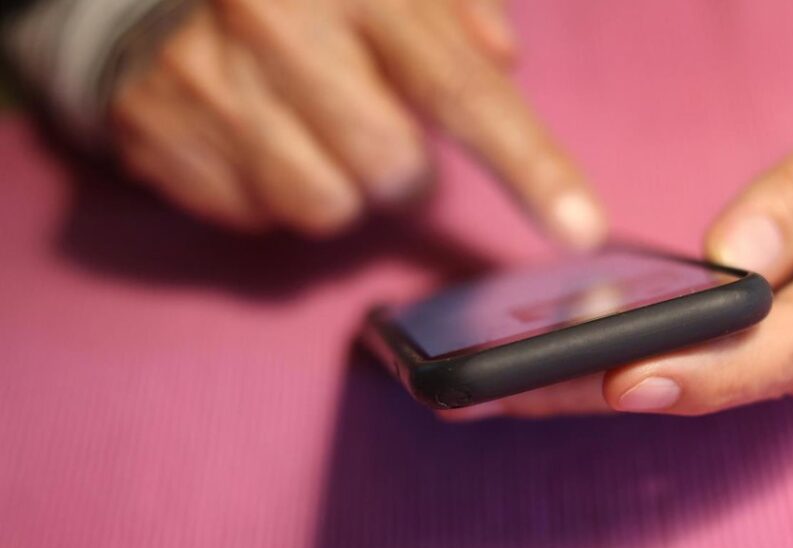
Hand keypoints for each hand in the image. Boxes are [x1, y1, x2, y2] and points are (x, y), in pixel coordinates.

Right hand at [109, 0, 605, 245]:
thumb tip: (504, 60)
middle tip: (368, 115)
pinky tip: (254, 134)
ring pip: (327, 207)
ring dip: (337, 181)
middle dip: (403, 164)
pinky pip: (257, 216)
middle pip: (394, 170)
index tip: (578, 228)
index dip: (530, 166)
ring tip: (306, 123)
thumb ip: (452, 5)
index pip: (462, 89)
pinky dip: (272, 189)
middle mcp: (279, 34)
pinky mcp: (162, 140)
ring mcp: (212, 91)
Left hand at [453, 4, 792, 419]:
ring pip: (716, 373)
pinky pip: (717, 347)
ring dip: (613, 383)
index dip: (710, 372)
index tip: (624, 380)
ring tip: (510, 388)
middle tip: (513, 397)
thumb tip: (731, 253)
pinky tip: (566, 353)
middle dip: (621, 391)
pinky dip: (645, 350)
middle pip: (735, 377)